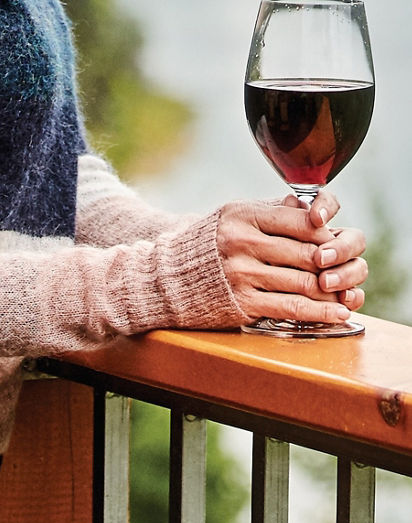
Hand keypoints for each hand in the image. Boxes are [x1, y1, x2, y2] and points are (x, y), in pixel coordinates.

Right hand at [215, 191, 366, 328]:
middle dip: (333, 265)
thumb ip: (272, 212)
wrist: (174, 276)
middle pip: (305, 254)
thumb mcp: (236, 216)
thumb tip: (310, 209)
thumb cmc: (213, 243)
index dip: (325, 234)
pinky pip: (292, 308)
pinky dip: (321, 313)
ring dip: (333, 292)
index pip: (298, 222)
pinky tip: (337, 313)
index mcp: (243, 215)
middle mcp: (242, 242)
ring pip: (303, 283)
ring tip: (349, 295)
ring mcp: (242, 274)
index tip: (336, 242)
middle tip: (348, 271)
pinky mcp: (244, 303)